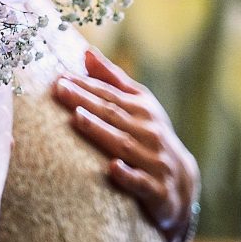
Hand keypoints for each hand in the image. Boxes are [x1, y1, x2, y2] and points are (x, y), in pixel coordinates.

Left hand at [52, 48, 199, 241]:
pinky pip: (141, 183)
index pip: (109, 95)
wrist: (181, 181)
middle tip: (59, 89)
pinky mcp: (157, 189)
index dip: (85, 85)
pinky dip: (127, 175)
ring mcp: (154, 160)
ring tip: (77, 118)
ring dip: (100, 131)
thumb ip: (112, 79)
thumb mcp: (138, 104)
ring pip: (123, 144)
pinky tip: (112, 168)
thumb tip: (87, 52)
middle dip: (85, 101)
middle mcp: (149, 131)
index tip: (59, 77)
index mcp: (143, 109)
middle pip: (112, 114)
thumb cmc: (149, 134)